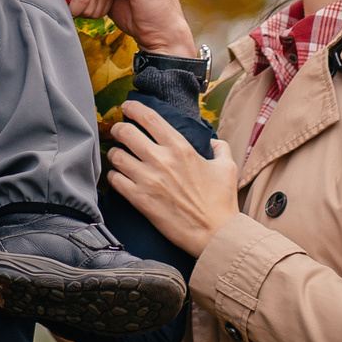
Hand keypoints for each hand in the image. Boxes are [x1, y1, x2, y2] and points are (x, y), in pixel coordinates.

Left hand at [107, 101, 241, 256]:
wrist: (214, 234)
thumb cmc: (221, 201)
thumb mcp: (227, 167)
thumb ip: (220, 148)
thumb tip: (213, 141)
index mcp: (180, 147)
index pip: (149, 118)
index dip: (133, 108)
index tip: (127, 107)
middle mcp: (161, 159)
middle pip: (125, 132)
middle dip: (117, 129)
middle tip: (117, 131)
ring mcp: (148, 180)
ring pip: (116, 155)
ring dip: (114, 153)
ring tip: (117, 154)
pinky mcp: (140, 200)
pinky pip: (115, 180)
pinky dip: (113, 175)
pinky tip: (119, 176)